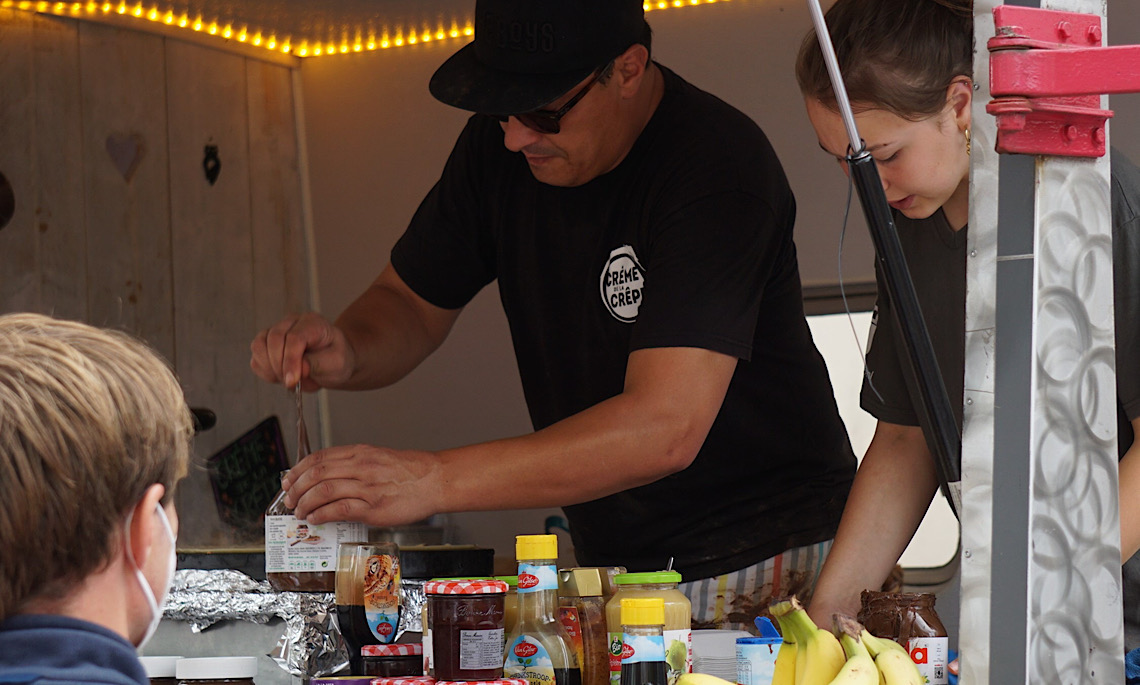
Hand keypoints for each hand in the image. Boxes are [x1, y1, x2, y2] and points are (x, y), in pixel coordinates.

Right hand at [250, 312, 354, 389]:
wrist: (332, 364)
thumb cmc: (336, 360)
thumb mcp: (336, 363)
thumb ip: (318, 364)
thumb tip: (299, 369)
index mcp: (312, 323)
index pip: (294, 337)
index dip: (290, 360)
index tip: (292, 381)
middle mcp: (291, 322)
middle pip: (273, 339)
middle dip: (280, 365)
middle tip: (292, 383)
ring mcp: (276, 332)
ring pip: (259, 346)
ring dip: (270, 368)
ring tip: (288, 380)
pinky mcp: (266, 345)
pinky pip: (256, 358)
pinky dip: (265, 371)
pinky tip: (280, 376)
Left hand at [282, 444, 443, 525]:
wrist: (434, 480)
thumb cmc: (410, 471)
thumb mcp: (378, 457)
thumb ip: (353, 465)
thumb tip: (328, 478)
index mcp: (360, 452)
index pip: (319, 458)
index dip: (298, 470)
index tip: (289, 480)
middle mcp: (360, 466)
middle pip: (316, 474)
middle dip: (297, 489)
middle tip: (290, 500)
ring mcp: (366, 487)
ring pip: (323, 491)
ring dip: (305, 503)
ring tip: (301, 512)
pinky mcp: (373, 508)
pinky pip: (339, 509)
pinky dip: (321, 514)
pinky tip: (316, 518)